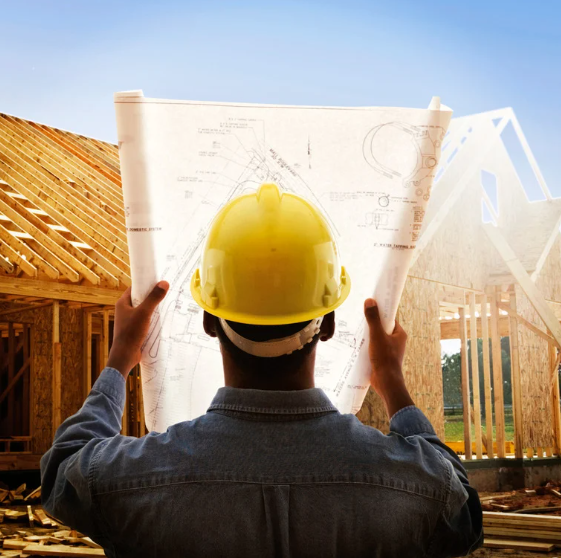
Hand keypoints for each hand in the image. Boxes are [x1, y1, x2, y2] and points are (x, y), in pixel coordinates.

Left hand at [107, 281, 168, 376]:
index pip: (134, 288)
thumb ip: (154, 298)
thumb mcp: (145, 313)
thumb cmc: (131, 333)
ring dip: (153, 309)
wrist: (125, 356)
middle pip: (140, 299)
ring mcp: (129, 321)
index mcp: (122, 303)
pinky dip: (152, 319)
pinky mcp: (134, 330)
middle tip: (165, 294)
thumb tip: (164, 283)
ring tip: (167, 306)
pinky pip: (145, 321)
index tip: (157, 282)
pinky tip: (162, 321)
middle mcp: (124, 311)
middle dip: (152, 297)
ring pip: (143, 311)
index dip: (145, 284)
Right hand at [364, 298, 413, 417]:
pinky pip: (374, 347)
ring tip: (357, 332)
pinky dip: (367, 345)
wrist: (386, 382)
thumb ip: (373, 319)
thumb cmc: (384, 358)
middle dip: (372, 325)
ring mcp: (390, 350)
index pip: (389, 319)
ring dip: (368, 336)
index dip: (380, 313)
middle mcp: (396, 341)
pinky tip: (358, 345)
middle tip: (360, 321)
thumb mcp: (377, 335)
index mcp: (400, 334)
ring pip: (377, 338)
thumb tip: (369, 301)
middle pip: (382, 328)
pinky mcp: (383, 358)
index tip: (369, 309)